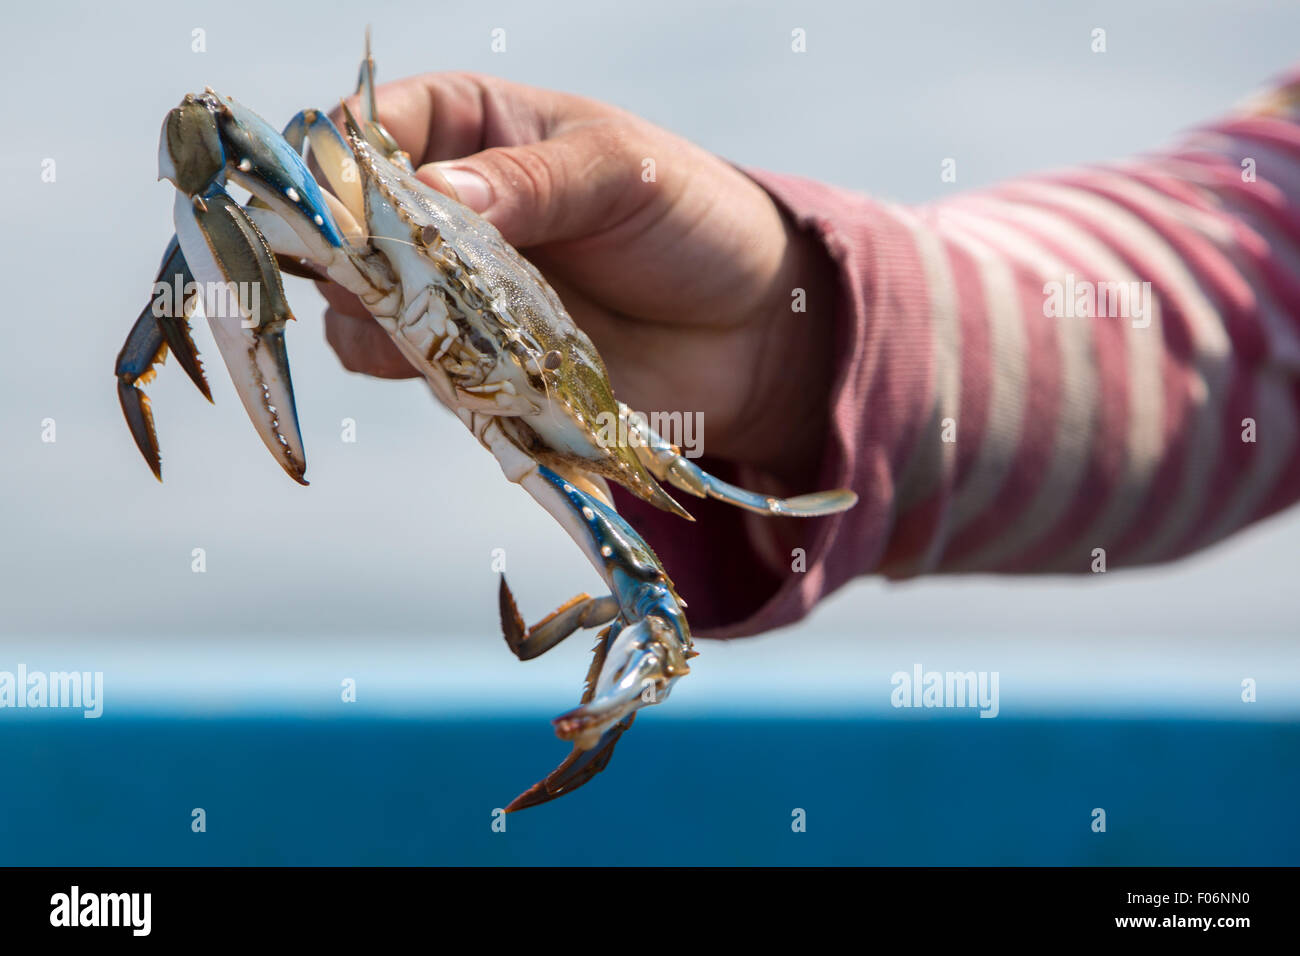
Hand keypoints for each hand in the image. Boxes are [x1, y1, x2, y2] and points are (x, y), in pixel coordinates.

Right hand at [318, 73, 836, 483]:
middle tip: (391, 278)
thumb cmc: (689, 221)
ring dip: (380, 321)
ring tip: (442, 328)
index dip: (342, 164)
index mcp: (468, 127)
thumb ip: (531, 181)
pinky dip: (423, 374)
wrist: (745, 332)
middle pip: (346, 226)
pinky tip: (472, 370)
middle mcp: (442, 210)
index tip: (353, 205)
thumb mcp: (621, 173)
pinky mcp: (471, 362)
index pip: (369, 129)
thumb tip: (432, 195)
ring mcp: (450, 290)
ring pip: (360, 307)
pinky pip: (411, 371)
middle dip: (350, 253)